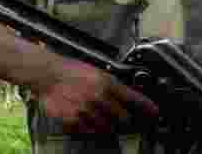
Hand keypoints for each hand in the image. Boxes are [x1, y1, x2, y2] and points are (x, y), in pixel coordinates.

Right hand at [31, 57, 159, 134]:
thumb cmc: (69, 70)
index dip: (147, 107)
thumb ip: (111, 84)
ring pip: (107, 127)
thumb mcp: (95, 71)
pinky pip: (88, 131)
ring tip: (98, 116)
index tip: (154, 113)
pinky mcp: (74, 120)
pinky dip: (89, 128)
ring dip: (106, 124)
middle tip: (120, 117)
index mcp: (106, 82)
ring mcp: (87, 110)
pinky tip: (84, 118)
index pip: (133, 98)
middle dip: (123, 118)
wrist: (47, 74)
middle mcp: (99, 97)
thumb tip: (125, 95)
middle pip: (123, 118)